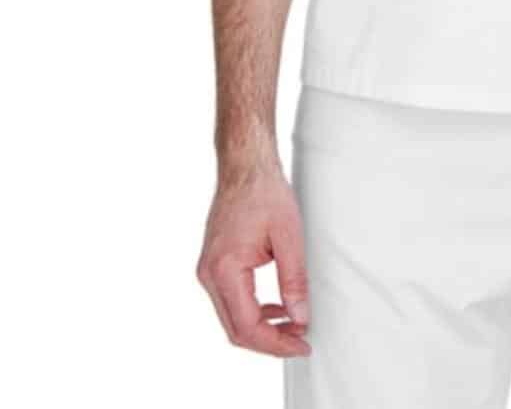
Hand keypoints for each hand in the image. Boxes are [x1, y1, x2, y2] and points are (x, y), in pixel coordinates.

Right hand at [195, 161, 311, 357]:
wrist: (245, 166)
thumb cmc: (265, 192)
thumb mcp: (288, 236)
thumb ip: (294, 280)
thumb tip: (301, 317)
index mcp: (224, 269)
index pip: (246, 326)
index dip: (276, 342)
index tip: (302, 344)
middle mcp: (208, 275)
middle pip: (236, 329)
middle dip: (270, 341)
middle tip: (301, 341)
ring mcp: (208, 271)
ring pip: (232, 318)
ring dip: (262, 327)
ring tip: (294, 326)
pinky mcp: (214, 265)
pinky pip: (231, 301)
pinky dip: (254, 311)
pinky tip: (277, 308)